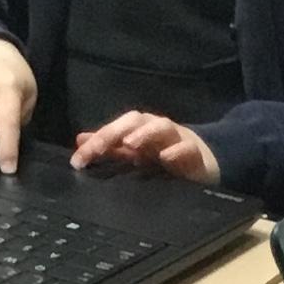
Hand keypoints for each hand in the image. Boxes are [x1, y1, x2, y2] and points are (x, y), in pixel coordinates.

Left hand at [73, 112, 222, 186]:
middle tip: (97, 147)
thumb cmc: (166, 154)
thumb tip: (80, 140)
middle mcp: (156, 129)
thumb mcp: (134, 152)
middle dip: (115, 132)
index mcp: (140, 129)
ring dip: (144, 134)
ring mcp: (176, 139)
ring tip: (130, 144)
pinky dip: (176, 151)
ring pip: (161, 127)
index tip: (78, 160)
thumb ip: (109, 147)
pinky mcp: (195, 153)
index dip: (95, 141)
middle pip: (134, 121)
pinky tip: (166, 158)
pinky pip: (186, 148)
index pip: (114, 129)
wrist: (205, 162)